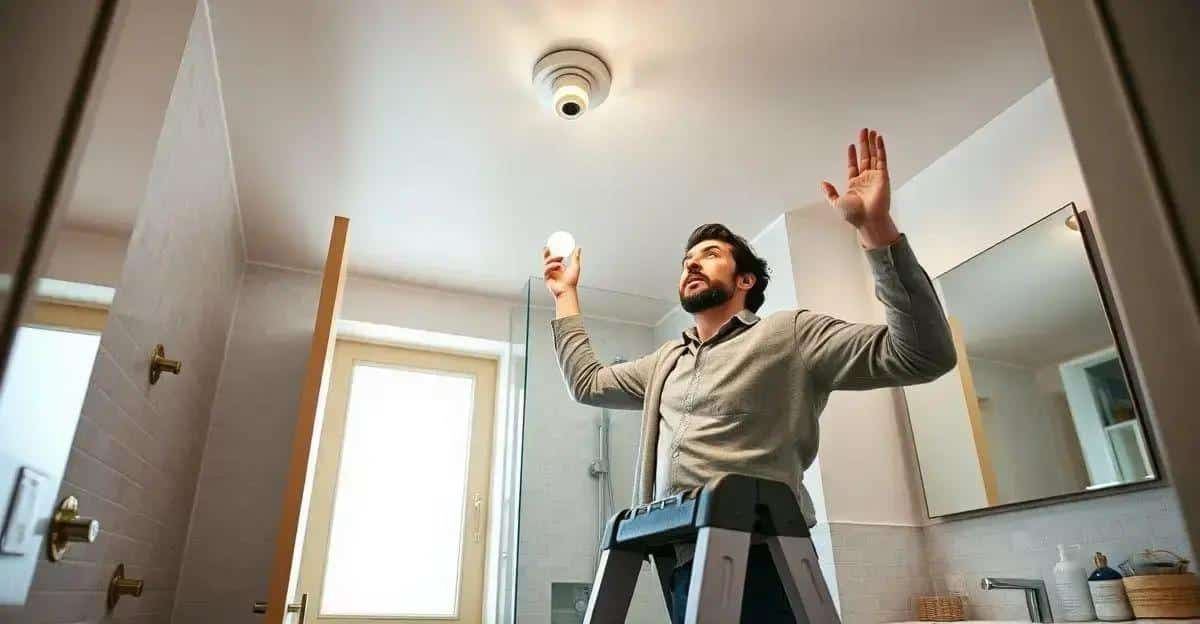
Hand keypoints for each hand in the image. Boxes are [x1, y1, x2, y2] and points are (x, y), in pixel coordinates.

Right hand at [542, 246, 580, 297]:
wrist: (568, 291)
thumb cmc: (571, 282)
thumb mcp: (575, 266)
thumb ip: (575, 257)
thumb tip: (578, 247)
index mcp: (557, 267)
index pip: (552, 257)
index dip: (550, 251)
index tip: (552, 245)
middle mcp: (552, 270)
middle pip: (545, 259)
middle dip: (546, 253)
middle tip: (549, 248)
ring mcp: (548, 274)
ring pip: (546, 263)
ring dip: (553, 259)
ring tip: (560, 258)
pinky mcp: (546, 278)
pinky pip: (546, 269)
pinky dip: (552, 266)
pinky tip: (559, 265)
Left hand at [820, 128, 899, 247]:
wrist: (868, 220)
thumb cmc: (854, 215)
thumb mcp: (836, 202)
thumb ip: (830, 192)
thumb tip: (822, 183)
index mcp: (854, 184)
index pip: (853, 166)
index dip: (852, 155)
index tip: (851, 146)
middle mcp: (865, 179)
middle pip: (865, 157)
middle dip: (864, 144)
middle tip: (863, 132)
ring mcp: (875, 177)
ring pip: (874, 156)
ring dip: (873, 144)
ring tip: (871, 132)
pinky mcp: (883, 176)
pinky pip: (882, 159)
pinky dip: (880, 149)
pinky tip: (879, 139)